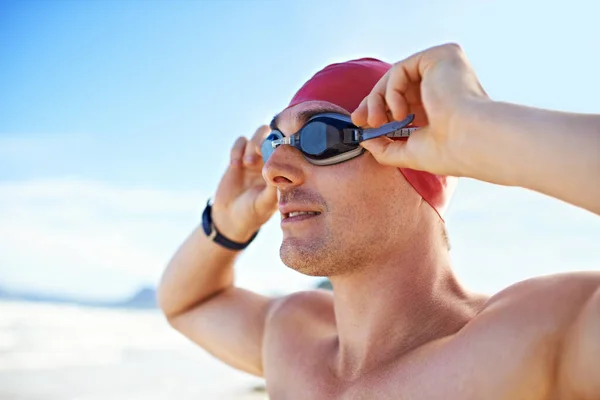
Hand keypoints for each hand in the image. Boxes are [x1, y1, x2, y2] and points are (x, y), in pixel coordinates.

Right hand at [212, 125, 277, 242]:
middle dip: (268, 139)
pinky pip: (240, 141)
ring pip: (259, 134)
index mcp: (283, 170)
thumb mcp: (265, 204)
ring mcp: (255, 158)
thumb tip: (281, 172)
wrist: (230, 219)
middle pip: (276, 135)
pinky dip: (237, 149)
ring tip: (248, 163)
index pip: (290, 147)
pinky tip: (235, 166)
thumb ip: (273, 190)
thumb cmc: (252, 214)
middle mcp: (271, 161)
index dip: (287, 142)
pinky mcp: (239, 158)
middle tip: (261, 150)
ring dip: (253, 143)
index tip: (280, 147)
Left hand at [351, 43, 489, 176]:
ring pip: (395, 76)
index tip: (362, 124)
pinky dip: (391, 93)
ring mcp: (444, 67)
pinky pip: (400, 70)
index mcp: (442, 103)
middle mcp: (445, 82)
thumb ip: (386, 146)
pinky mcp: (441, 55)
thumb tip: (365, 139)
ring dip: (377, 101)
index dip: (379, 109)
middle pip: (397, 85)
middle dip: (372, 103)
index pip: (404, 98)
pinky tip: (400, 113)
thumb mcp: (409, 151)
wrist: (470, 141)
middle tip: (358, 120)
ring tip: (378, 123)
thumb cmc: (449, 151)